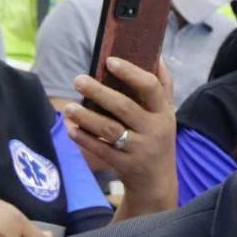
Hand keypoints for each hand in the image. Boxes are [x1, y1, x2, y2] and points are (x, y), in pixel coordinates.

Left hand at [66, 57, 177, 216]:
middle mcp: (154, 130)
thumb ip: (163, 86)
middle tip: (78, 79)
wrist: (157, 182)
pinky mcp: (125, 165)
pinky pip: (101, 150)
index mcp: (164, 113)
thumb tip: (156, 54)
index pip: (151, 87)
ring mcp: (139, 149)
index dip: (131, 73)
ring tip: (70, 107)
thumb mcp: (167, 114)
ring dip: (87, 117)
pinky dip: (85, 139)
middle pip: (125, 107)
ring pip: (110, 130)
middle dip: (99, 92)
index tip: (110, 61)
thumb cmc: (159, 139)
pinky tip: (72, 129)